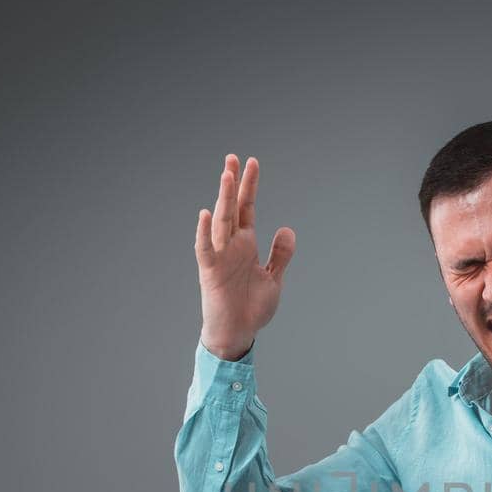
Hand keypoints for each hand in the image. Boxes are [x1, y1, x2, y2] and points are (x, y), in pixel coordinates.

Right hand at [194, 153, 296, 359]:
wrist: (238, 334)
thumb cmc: (252, 308)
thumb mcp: (273, 278)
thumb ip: (280, 254)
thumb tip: (287, 229)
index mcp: (246, 244)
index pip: (246, 208)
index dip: (249, 186)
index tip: (251, 162)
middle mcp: (231, 246)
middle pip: (231, 208)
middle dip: (232, 183)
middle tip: (232, 157)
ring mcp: (220, 257)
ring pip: (220, 222)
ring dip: (222, 198)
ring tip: (226, 175)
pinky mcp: (210, 272)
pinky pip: (205, 249)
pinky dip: (204, 233)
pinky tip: (205, 214)